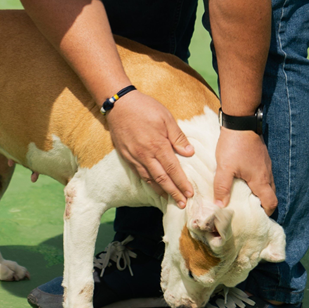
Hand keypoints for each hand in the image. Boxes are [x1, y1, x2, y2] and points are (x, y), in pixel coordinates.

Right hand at [106, 91, 194, 206]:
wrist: (119, 104)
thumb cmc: (145, 107)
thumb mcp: (166, 118)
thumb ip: (178, 137)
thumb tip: (190, 153)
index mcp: (158, 145)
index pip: (173, 169)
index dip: (182, 183)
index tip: (190, 193)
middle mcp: (145, 155)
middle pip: (162, 179)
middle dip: (173, 192)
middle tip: (182, 204)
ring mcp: (134, 156)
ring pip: (149, 179)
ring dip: (160, 191)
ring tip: (169, 199)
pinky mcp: (125, 155)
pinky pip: (138, 173)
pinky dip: (147, 182)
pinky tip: (153, 185)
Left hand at [212, 127, 276, 214]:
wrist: (241, 121)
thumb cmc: (233, 146)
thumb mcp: (224, 168)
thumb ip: (222, 187)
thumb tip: (220, 206)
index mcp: (260, 180)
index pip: (271, 202)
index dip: (266, 212)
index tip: (256, 217)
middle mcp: (267, 174)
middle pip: (271, 194)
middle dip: (263, 204)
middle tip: (249, 209)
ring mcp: (265, 164)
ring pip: (267, 184)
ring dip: (259, 192)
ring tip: (245, 196)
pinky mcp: (262, 157)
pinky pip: (263, 174)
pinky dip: (257, 181)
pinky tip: (244, 179)